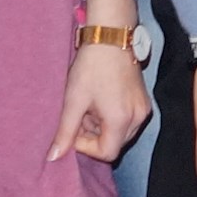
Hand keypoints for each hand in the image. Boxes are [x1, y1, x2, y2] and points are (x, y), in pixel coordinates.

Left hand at [49, 33, 149, 168]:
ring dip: (102, 127)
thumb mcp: (74, 101)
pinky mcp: (143, 101)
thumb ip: (65, 132)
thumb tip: (53, 157)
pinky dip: (112, 118)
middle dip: (94, 136)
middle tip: (79, 115)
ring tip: (89, 106)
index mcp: (121, 119)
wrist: (110, 38)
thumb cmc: (91, 67)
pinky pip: (127, 121)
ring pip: (121, 134)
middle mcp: (138, 118)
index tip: (74, 129)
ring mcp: (143, 109)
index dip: (87, 147)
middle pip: (115, 144)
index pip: (107, 153)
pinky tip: (101, 101)